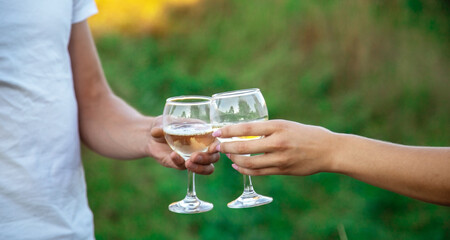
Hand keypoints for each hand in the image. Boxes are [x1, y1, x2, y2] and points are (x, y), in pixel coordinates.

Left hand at [149, 116, 219, 174]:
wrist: (150, 138)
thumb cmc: (161, 126)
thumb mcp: (161, 123)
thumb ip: (160, 127)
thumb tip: (157, 131)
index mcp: (203, 132)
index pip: (217, 141)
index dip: (218, 145)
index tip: (213, 148)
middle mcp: (202, 146)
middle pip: (214, 157)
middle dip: (207, 159)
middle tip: (194, 157)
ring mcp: (194, 157)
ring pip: (207, 168)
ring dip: (200, 168)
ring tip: (187, 163)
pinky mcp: (183, 165)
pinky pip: (187, 168)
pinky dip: (180, 163)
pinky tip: (173, 156)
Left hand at [209, 120, 335, 175]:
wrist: (328, 150)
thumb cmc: (307, 134)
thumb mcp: (287, 125)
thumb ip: (268, 130)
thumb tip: (245, 133)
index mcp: (278, 126)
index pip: (247, 128)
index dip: (229, 131)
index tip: (217, 132)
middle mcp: (278, 142)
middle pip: (244, 146)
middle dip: (227, 147)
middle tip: (218, 146)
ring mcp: (280, 158)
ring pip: (249, 162)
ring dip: (234, 159)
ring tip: (228, 155)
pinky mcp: (282, 170)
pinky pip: (258, 172)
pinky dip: (245, 170)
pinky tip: (238, 166)